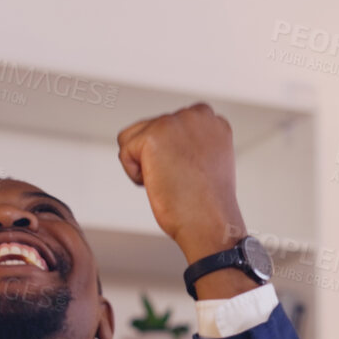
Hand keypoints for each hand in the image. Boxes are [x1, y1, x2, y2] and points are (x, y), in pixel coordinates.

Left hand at [115, 103, 245, 262]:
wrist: (210, 222)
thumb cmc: (208, 205)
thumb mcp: (207, 163)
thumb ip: (189, 143)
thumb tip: (165, 143)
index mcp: (213, 122)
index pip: (173, 123)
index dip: (171, 151)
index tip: (188, 172)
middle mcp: (196, 116)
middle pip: (151, 128)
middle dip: (157, 157)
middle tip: (180, 180)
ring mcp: (174, 122)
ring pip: (133, 137)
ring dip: (143, 162)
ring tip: (169, 180)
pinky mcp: (153, 135)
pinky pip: (125, 152)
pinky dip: (135, 174)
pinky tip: (160, 183)